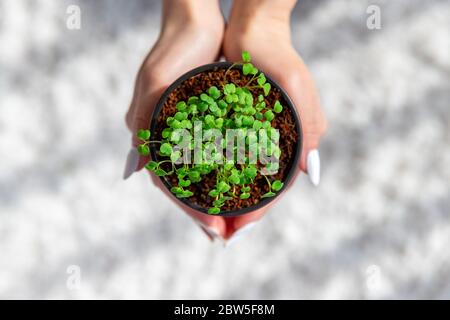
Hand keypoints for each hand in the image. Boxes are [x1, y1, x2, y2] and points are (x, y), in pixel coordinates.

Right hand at [124, 0, 226, 239]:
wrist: (195, 21)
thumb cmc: (174, 49)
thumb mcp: (154, 84)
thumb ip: (143, 125)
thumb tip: (133, 169)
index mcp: (149, 134)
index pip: (170, 184)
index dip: (191, 209)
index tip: (215, 230)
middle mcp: (165, 138)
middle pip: (184, 186)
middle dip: (206, 212)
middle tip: (230, 234)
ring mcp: (182, 131)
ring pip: (198, 175)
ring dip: (216, 198)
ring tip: (237, 219)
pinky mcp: (199, 122)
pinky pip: (211, 156)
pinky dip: (224, 174)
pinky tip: (238, 185)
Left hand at [223, 0, 327, 233]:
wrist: (253, 32)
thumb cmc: (279, 58)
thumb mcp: (297, 89)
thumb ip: (309, 129)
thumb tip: (311, 174)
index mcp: (290, 144)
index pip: (273, 190)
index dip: (257, 212)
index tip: (237, 230)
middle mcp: (270, 146)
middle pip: (255, 191)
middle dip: (238, 216)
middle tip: (219, 236)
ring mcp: (251, 140)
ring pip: (238, 180)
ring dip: (224, 202)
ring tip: (209, 221)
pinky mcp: (234, 130)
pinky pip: (223, 160)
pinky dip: (213, 177)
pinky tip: (201, 189)